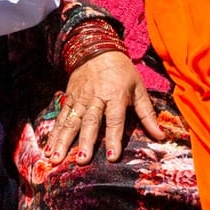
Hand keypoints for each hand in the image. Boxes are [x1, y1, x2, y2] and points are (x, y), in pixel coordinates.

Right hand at [45, 50, 167, 164]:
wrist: (97, 49)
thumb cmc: (122, 72)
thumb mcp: (138, 88)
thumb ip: (147, 114)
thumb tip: (161, 135)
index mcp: (115, 96)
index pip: (115, 120)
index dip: (113, 139)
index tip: (111, 157)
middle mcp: (95, 98)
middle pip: (90, 122)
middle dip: (85, 142)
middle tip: (81, 160)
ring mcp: (79, 98)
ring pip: (71, 121)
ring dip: (63, 140)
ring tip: (56, 158)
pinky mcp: (68, 98)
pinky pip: (61, 117)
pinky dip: (54, 133)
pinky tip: (48, 148)